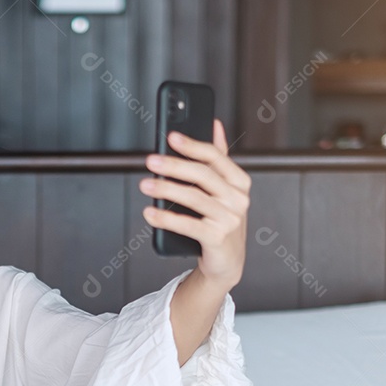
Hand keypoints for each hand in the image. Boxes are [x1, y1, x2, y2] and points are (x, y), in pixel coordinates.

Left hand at [140, 119, 249, 292]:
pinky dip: (166, 218)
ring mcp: (230, 219)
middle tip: (151, 161)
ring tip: (146, 184)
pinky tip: (150, 213)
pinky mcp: (217, 238)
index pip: (215, 157)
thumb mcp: (224, 189)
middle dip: (174, 166)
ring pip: (193, 198)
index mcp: (240, 182)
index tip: (170, 136)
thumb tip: (214, 124)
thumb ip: (219, 158)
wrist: (225, 262)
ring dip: (165, 189)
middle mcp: (238, 199)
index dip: (192, 145)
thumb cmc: (221, 221)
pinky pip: (187, 225)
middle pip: (202, 175)